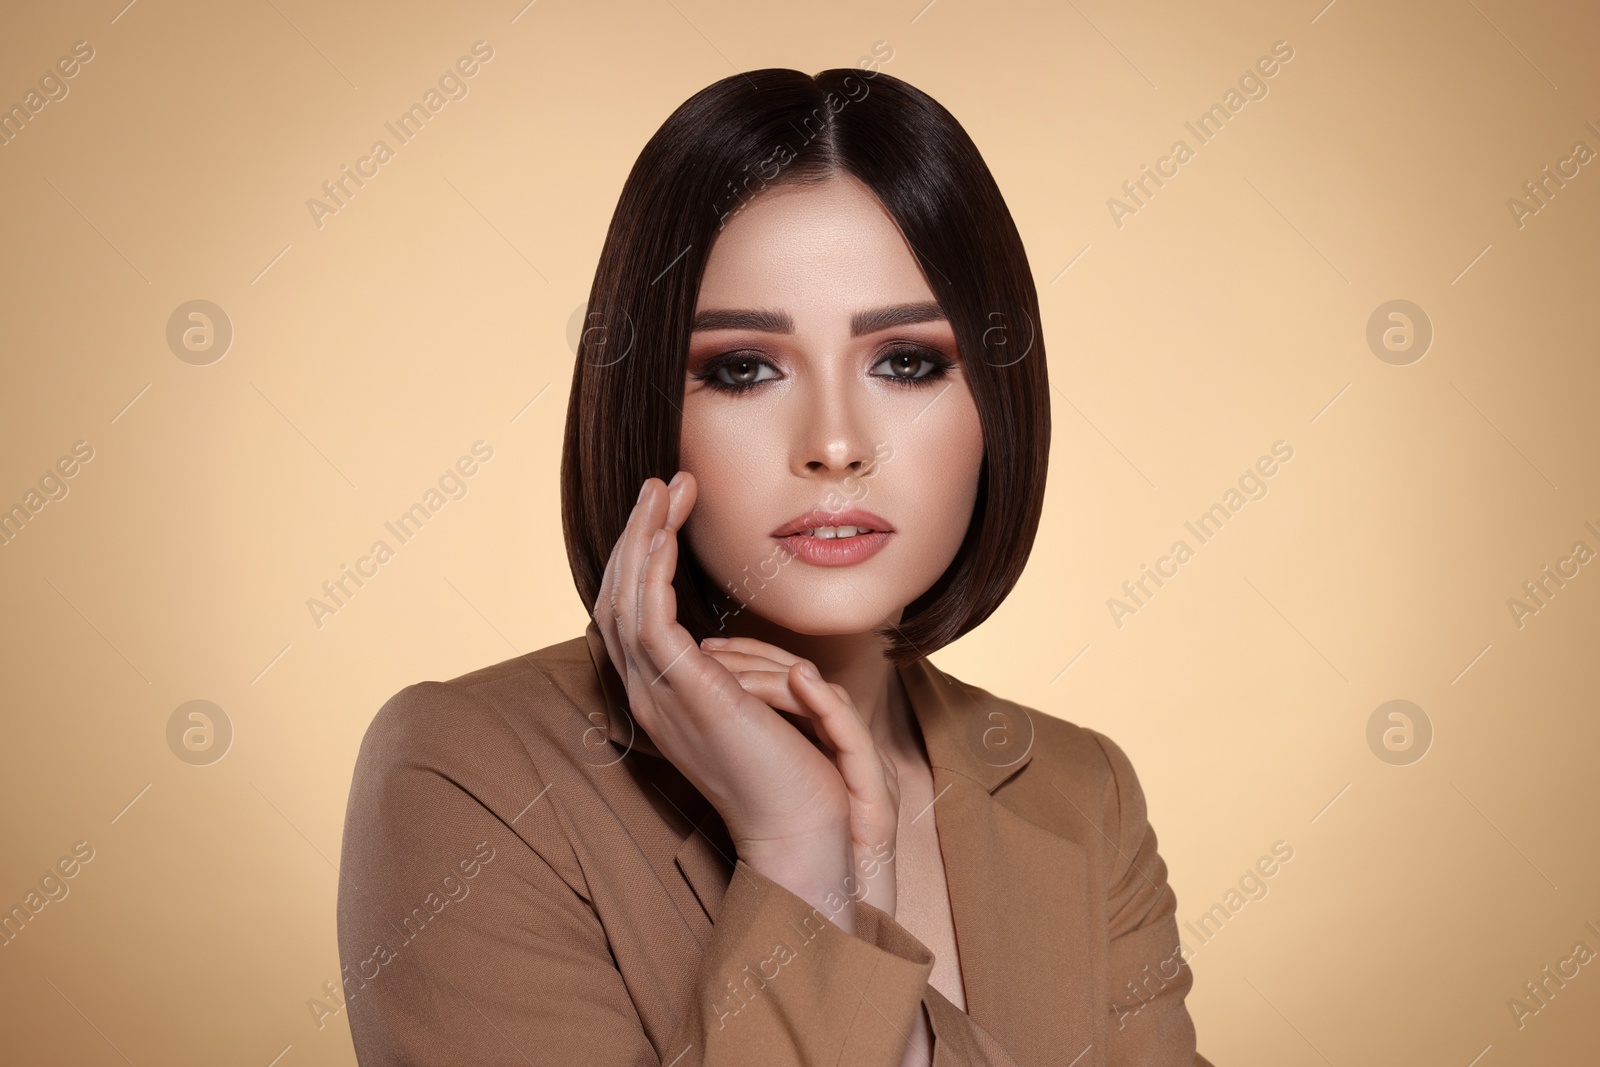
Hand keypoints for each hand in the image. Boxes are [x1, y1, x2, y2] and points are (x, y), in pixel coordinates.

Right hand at [590, 471, 888, 926]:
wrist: (805, 832)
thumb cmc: (793, 772)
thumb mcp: (755, 708)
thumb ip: (733, 674)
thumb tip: (729, 645)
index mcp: (662, 698)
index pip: (631, 613)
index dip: (642, 557)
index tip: (668, 508)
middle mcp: (649, 696)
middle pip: (618, 598)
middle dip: (637, 534)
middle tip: (661, 482)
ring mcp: (660, 698)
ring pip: (625, 602)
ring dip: (642, 539)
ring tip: (664, 490)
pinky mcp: (687, 696)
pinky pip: (650, 624)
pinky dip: (651, 574)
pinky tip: (664, 535)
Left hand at [699, 635, 901, 918]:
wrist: (837, 900)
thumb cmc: (808, 844)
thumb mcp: (779, 780)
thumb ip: (760, 738)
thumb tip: (704, 699)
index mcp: (822, 741)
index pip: (789, 680)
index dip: (750, 657)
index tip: (704, 648)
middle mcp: (846, 745)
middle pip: (808, 683)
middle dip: (758, 660)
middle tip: (710, 651)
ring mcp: (864, 766)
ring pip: (830, 701)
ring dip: (786, 679)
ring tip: (746, 664)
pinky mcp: (874, 789)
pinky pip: (852, 735)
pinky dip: (826, 704)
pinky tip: (803, 681)